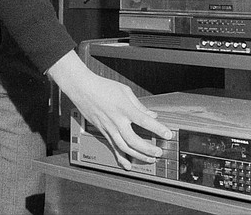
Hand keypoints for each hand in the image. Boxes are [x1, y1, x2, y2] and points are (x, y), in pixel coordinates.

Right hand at [47, 51, 171, 169]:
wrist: (83, 88)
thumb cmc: (103, 86)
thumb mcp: (125, 91)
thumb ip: (139, 105)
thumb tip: (151, 115)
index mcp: (124, 108)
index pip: (145, 121)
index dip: (158, 129)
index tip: (168, 135)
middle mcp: (116, 120)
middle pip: (134, 140)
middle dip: (148, 149)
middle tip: (159, 152)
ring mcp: (109, 127)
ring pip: (124, 147)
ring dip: (138, 156)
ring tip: (149, 159)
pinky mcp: (103, 131)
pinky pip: (113, 147)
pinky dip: (121, 158)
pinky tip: (127, 164)